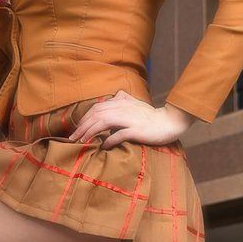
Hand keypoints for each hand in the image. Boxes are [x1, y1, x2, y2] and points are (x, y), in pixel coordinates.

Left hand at [67, 90, 193, 148]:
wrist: (170, 121)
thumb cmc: (151, 116)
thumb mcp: (136, 104)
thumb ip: (124, 99)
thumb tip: (114, 96)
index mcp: (121, 102)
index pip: (96, 108)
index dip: (84, 118)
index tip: (76, 129)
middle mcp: (122, 108)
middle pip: (96, 114)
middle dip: (82, 126)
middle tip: (73, 138)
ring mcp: (129, 119)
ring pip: (103, 122)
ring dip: (90, 132)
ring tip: (82, 142)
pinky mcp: (136, 130)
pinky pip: (118, 134)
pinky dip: (108, 140)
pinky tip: (102, 146)